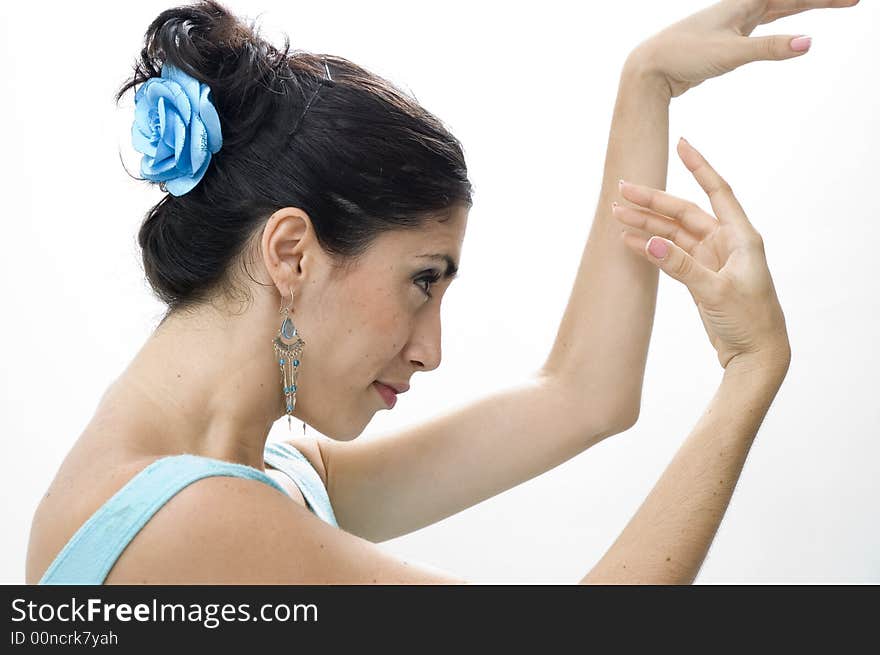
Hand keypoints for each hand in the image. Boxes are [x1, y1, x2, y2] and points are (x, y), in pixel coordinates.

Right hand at [613, 138, 790, 372]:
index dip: (698, 166)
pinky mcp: (699, 277)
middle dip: (653, 201)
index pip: (717, 191)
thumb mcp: (715, 292)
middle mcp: (726, 243)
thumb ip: (680, 265)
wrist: (756, 356)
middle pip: (684, 212)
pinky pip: (670, 254)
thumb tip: (648, 241)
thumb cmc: (750, 322)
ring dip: (646, 225)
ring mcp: (711, 259)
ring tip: (616, 215)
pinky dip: (651, 247)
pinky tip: (629, 240)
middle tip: (622, 191)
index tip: (681, 144)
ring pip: (673, 233)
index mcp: (741, 238)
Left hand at [626, 0, 860, 98]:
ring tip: (828, 4)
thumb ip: (769, 48)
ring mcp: (732, 24)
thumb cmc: (683, 55)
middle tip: (853, 1)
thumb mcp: (731, 53)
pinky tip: (783, 29)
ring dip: (802, 8)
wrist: (649, 67)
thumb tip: (808, 43)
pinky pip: (761, 29)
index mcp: (743, 4)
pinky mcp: (725, 41)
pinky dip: (779, 26)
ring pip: (776, 11)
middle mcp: (740, 9)